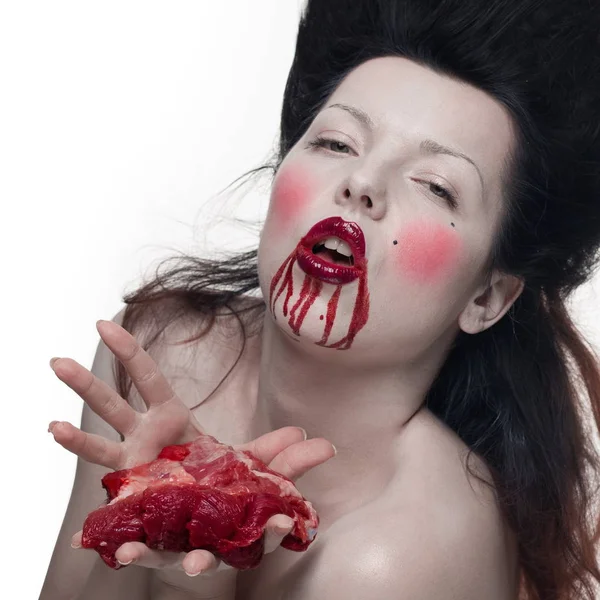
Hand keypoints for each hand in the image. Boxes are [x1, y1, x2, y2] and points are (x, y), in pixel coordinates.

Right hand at [49, 319, 335, 575]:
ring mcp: (134, 470)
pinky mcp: (135, 505)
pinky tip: (76, 527)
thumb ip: (285, 457)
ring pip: (100, 447)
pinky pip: (115, 508)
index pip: (147, 378)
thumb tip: (325, 444)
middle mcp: (145, 439)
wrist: (209, 526)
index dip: (129, 351)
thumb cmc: (223, 488)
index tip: (105, 321)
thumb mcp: (258, 472)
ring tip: (48, 426)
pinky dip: (95, 519)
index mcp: (171, 420)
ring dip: (74, 438)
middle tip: (54, 361)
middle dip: (86, 383)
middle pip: (113, 404)